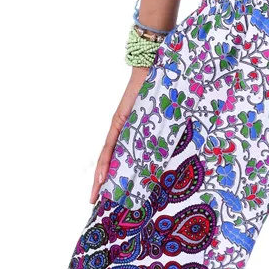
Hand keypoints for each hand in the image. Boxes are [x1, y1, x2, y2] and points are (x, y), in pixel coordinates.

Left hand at [92, 66, 151, 202]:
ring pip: (106, 157)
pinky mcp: (119, 121)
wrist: (154, 67)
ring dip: (100, 177)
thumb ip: (164, 136)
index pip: (119, 159)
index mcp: (132, 134)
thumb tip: (172, 153)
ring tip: (96, 194)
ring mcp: (119, 127)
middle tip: (96, 201)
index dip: (112, 177)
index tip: (108, 195)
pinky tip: (102, 175)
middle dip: (102, 183)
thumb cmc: (161, 90)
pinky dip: (106, 161)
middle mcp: (122, 132)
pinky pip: (111, 145)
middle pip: (109, 162)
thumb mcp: (164, 120)